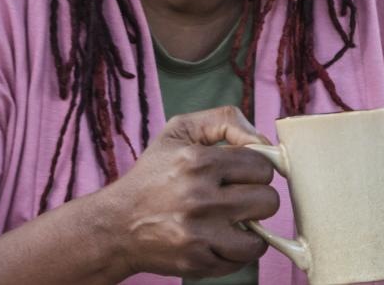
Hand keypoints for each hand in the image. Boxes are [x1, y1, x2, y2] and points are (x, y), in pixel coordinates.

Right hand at [89, 107, 278, 278]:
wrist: (115, 225)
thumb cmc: (151, 176)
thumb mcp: (179, 131)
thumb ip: (224, 121)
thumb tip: (263, 141)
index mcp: (198, 162)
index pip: (262, 166)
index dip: (256, 170)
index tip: (243, 175)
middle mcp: (199, 198)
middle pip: (268, 200)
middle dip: (257, 198)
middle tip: (239, 198)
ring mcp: (198, 234)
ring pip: (259, 237)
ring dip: (251, 230)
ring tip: (233, 222)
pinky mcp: (196, 261)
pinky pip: (241, 260)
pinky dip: (235, 252)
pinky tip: (220, 239)